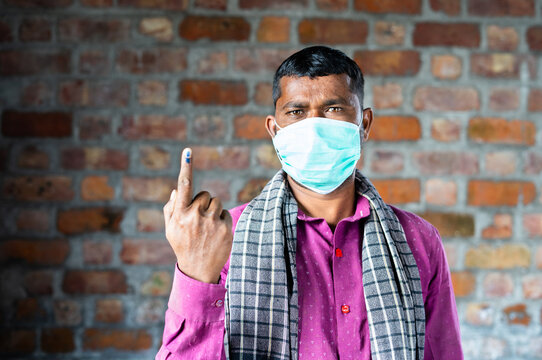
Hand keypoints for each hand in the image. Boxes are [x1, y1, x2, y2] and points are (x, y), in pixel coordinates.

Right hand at [163, 148, 232, 283]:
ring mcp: (211, 222)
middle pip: (204, 194)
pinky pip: (225, 212)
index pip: (184, 186)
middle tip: (199, 219)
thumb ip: (171, 208)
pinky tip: (216, 233)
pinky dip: (221, 219)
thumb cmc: (183, 245)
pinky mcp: (225, 228)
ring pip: (216, 201)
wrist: (198, 270)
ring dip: (213, 210)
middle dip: (202, 202)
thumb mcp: (171, 229)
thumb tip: (178, 189)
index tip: (188, 151)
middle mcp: (195, 216)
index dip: (186, 167)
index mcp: (179, 214)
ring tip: (207, 227)